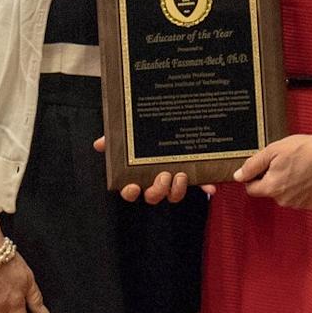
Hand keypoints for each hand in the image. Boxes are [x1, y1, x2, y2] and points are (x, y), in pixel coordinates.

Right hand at [93, 135, 208, 202]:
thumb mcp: (129, 132)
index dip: (129, 192)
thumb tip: (100, 143)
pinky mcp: (193, 175)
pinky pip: (200, 186)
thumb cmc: (143, 132)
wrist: (174, 116)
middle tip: (162, 176)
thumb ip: (114, 138)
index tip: (132, 186)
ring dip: (176, 191)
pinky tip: (211, 187)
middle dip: (157, 190)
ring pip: (173, 196)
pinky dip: (206, 188)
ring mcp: (174, 179)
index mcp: (138, 173)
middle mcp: (155, 180)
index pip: (129, 190)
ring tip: (180, 174)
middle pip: (153, 196)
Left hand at [236, 131, 311, 209]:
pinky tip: (307, 175)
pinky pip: (298, 198)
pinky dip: (300, 189)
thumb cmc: (305, 149)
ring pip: (283, 195)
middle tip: (284, 162)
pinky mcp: (311, 204)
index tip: (265, 166)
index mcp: (272, 188)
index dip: (254, 176)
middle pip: (268, 191)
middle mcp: (284, 200)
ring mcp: (299, 204)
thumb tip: (238, 176)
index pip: (251, 189)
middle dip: (272, 179)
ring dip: (286, 184)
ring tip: (298, 167)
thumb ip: (252, 165)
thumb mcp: (273, 150)